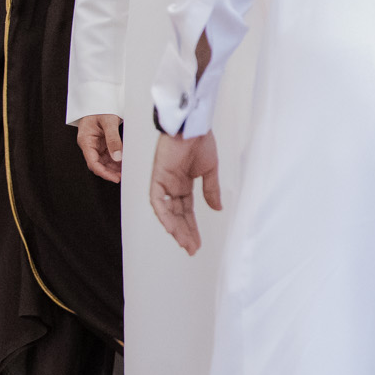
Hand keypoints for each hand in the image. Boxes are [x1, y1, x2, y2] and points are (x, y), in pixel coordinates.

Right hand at [75, 113, 122, 182]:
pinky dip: (115, 160)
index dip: (103, 172)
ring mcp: (95, 144)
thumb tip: (117, 157)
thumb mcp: (108, 122)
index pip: (92, 162)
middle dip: (109, 172)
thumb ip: (113, 139)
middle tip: (122, 177)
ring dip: (113, 167)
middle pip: (98, 164)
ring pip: (103, 161)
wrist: (100, 99)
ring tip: (125, 172)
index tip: (114, 178)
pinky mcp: (102, 143)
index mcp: (86, 140)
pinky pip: (108, 155)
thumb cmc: (101, 108)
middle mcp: (89, 144)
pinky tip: (123, 163)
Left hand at [150, 129, 221, 255]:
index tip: (198, 244)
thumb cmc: (201, 141)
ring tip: (185, 243)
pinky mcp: (157, 177)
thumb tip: (217, 209)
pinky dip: (164, 214)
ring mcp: (164, 182)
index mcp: (184, 184)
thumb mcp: (210, 170)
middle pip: (178, 216)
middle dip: (185, 233)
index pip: (188, 212)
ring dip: (175, 228)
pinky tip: (171, 227)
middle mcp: (172, 186)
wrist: (194, 125)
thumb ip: (211, 190)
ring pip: (167, 212)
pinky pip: (158, 200)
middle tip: (192, 249)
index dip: (192, 228)